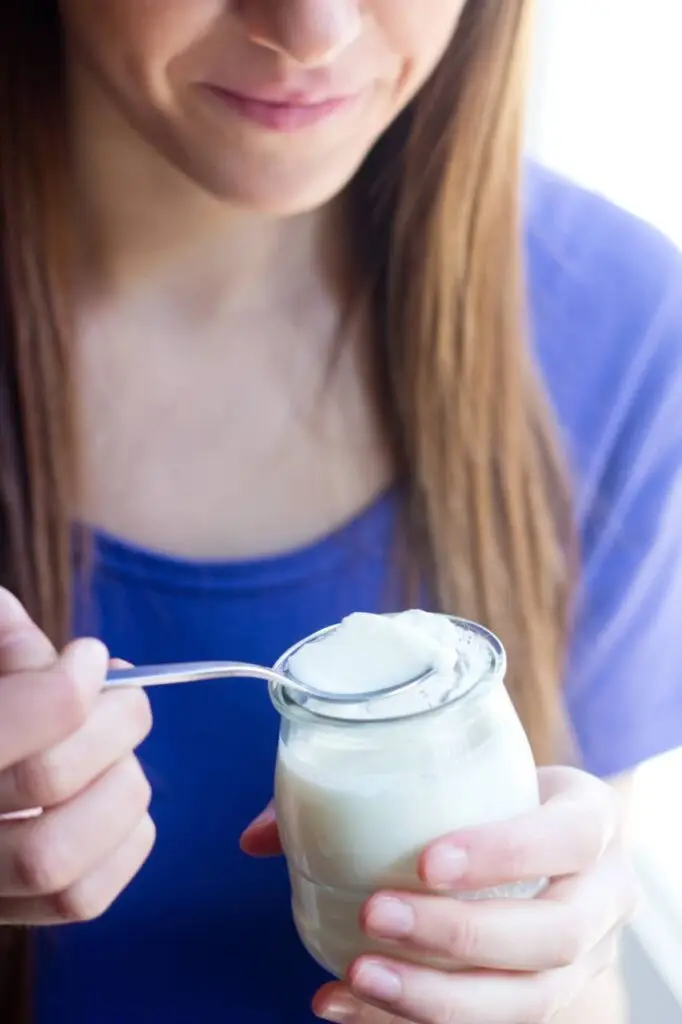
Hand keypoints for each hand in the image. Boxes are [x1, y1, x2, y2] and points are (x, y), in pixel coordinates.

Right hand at [0, 588, 154, 924]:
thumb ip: (0, 644)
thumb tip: (29, 638)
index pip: (7, 726)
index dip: (66, 686)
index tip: (90, 656)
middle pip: (47, 782)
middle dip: (112, 723)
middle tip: (124, 694)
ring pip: (61, 858)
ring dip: (121, 785)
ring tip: (117, 748)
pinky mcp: (10, 914)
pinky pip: (83, 899)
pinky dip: (126, 838)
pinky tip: (114, 790)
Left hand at [242, 767, 637, 1023]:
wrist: (551, 841)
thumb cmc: (496, 795)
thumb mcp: (463, 770)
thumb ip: (367, 788)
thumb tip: (257, 838)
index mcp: (589, 820)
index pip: (566, 837)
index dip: (505, 853)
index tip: (427, 861)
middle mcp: (600, 896)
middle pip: (551, 935)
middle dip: (457, 933)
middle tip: (375, 915)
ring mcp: (582, 960)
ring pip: (528, 1000)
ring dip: (436, 996)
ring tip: (355, 976)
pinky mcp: (548, 999)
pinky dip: (417, 1022)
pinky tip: (349, 1008)